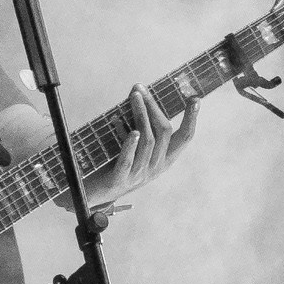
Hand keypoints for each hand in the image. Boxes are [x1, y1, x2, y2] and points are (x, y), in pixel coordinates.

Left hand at [92, 84, 197, 204]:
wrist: (89, 194)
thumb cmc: (110, 163)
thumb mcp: (132, 146)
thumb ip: (139, 126)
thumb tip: (139, 94)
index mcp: (163, 160)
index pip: (184, 138)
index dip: (192, 118)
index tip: (195, 98)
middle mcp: (155, 168)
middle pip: (164, 132)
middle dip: (153, 106)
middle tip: (140, 88)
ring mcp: (138, 175)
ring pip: (147, 140)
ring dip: (141, 114)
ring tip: (133, 97)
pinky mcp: (118, 181)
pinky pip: (128, 160)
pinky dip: (130, 144)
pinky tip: (131, 131)